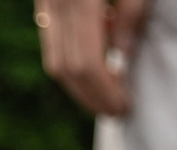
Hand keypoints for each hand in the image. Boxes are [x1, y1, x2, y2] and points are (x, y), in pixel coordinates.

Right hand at [38, 0, 152, 116]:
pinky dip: (72, 60)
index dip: (104, 91)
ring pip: (53, 60)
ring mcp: (46, 3)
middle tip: (114, 111)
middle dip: (89, 96)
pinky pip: (53, 42)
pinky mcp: (46, 1)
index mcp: (80, 1)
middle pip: (64, 68)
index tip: (123, 106)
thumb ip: (131, 13)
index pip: (86, 63)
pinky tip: (98, 61)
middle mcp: (55, 4)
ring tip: (105, 94)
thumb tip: (122, 56)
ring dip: (79, 84)